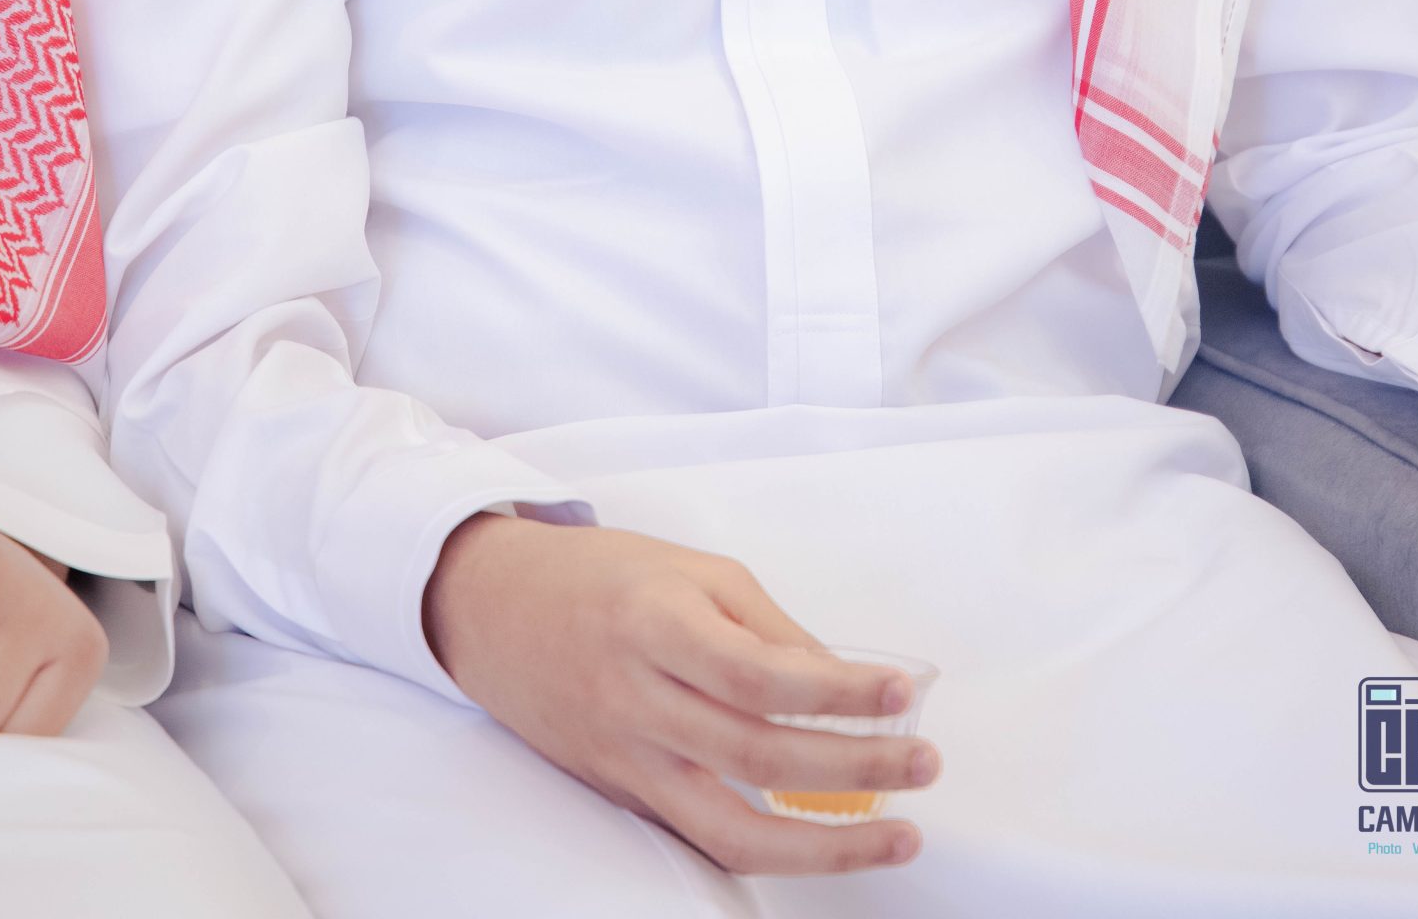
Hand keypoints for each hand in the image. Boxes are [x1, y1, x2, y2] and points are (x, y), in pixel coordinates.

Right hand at [423, 515, 936, 876]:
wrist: (492, 610)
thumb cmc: (602, 576)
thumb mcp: (691, 570)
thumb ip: (766, 628)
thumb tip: (842, 682)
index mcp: (657, 623)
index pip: (761, 675)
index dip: (839, 692)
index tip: (902, 694)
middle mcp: (638, 699)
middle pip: (758, 754)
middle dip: (855, 767)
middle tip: (924, 763)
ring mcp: (626, 759)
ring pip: (731, 827)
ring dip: (826, 843)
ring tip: (900, 837)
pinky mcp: (620, 795)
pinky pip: (702, 837)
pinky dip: (770, 847)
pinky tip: (824, 842)